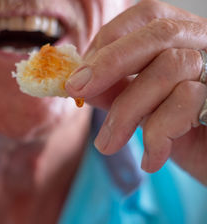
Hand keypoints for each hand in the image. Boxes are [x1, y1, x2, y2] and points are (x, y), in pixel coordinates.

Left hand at [65, 0, 206, 182]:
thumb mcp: (141, 106)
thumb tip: (78, 82)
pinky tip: (150, 159)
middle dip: (109, 63)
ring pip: (168, 70)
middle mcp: (206, 44)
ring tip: (106, 144)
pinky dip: (156, 136)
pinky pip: (186, 104)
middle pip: (158, 34)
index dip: (108, 40)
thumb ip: (115, 89)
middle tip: (76, 90)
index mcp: (183, 37)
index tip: (80, 74)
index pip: (147, 15)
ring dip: (125, 112)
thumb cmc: (179, 131)